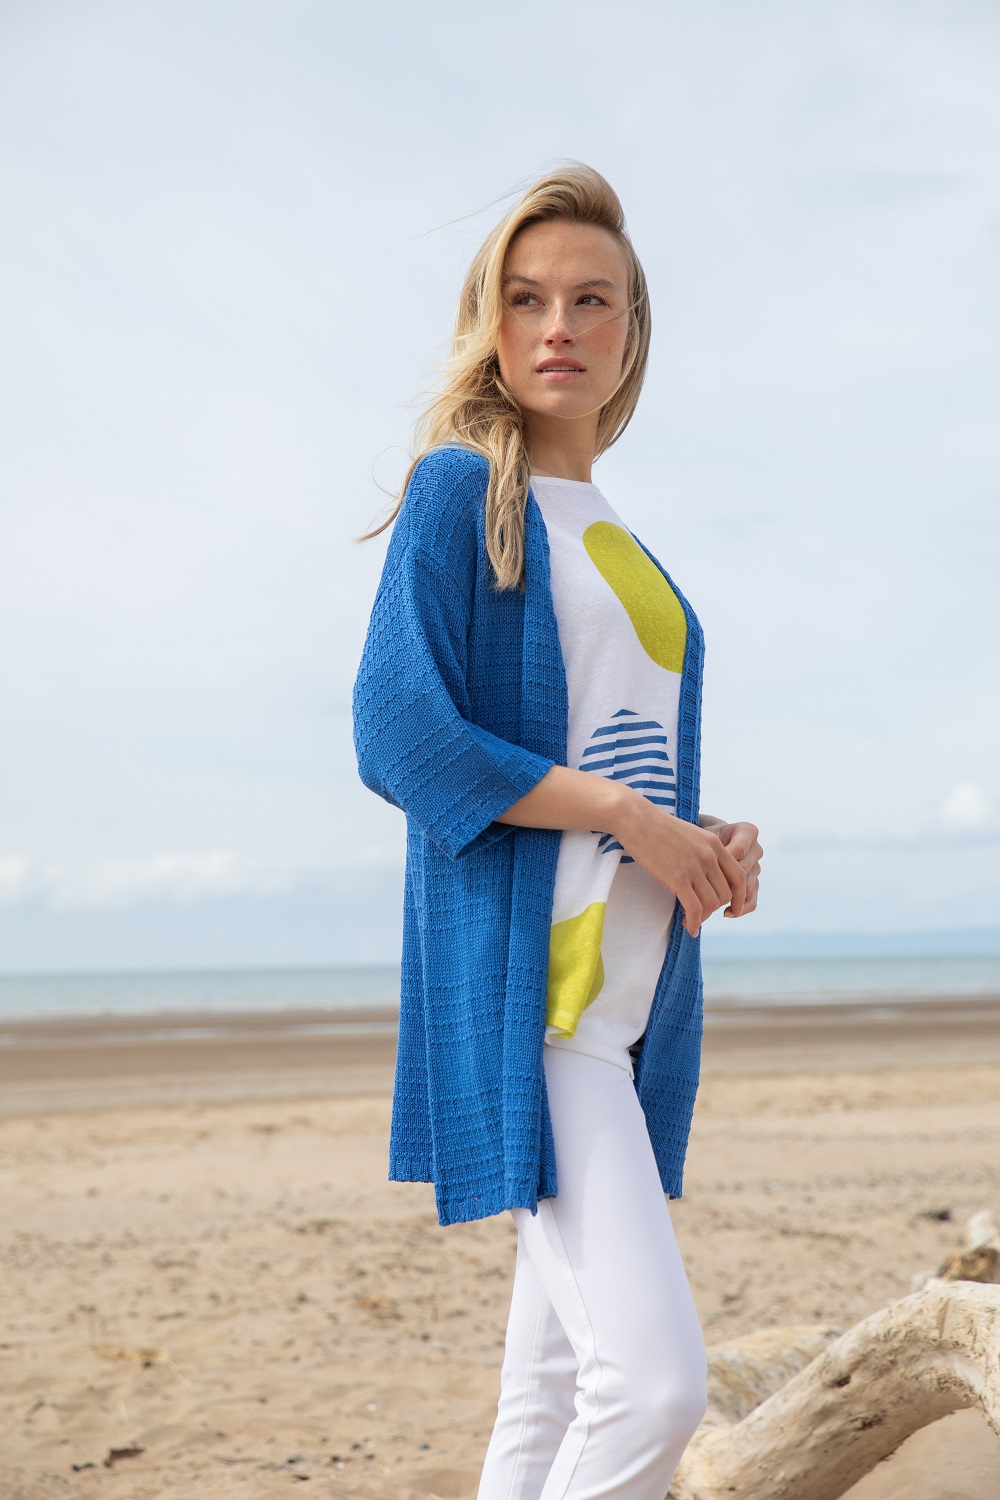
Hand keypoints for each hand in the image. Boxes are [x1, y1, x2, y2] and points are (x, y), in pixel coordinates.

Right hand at [615, 793, 747, 939]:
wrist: (636, 819)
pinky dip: (694, 922)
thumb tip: (707, 875)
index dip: (739, 897)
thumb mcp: (691, 835)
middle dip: (716, 908)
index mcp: (715, 844)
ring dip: (703, 917)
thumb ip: (704, 852)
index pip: (739, 877)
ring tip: (692, 920)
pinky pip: (694, 908)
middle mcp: (709, 856)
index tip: (733, 908)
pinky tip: (689, 928)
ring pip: (711, 903)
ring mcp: (694, 867)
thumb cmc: (658, 828)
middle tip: (702, 913)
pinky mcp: (677, 878)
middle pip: (725, 893)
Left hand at [708, 820, 761, 916]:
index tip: (702, 872)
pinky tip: (726, 913)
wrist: (707, 844)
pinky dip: (740, 908)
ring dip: (731, 897)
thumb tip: (705, 864)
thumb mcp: (703, 836)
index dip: (721, 863)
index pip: (739, 849)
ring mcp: (756, 868)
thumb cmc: (703, 838)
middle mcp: (756, 850)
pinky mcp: (753, 884)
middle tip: (704, 892)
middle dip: (724, 883)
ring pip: (748, 886)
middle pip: (744, 870)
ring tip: (711, 905)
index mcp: (747, 832)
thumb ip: (707, 846)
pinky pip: (752, 900)